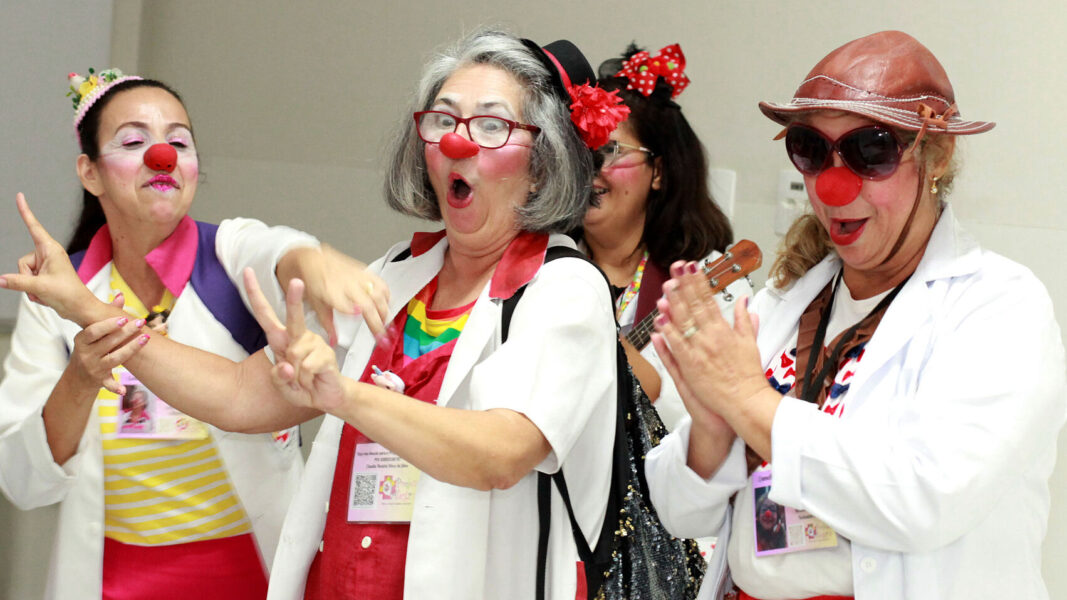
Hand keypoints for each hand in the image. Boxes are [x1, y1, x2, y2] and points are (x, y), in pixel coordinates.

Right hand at [0, 193, 99, 324]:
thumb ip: (17, 282)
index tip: (20, 195)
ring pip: (23, 274)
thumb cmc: (68, 295)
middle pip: (22, 262)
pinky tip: (46, 296)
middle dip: (27, 278)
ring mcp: (45, 265)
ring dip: (31, 287)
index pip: (34, 227)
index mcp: (51, 249)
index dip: (25, 211)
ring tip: (47, 292)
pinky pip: (27, 282)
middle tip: (44, 287)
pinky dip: (33, 292)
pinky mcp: (44, 276)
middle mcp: (47, 254)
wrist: (80, 308)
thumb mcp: (40, 288)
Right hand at [69, 300, 150, 395]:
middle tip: (140, 322)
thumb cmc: (89, 348)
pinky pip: (108, 384)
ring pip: (114, 359)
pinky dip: (115, 387)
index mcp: (82, 340)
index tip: (123, 318)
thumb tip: (120, 296)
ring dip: (130, 349)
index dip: (108, 325)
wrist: (78, 376)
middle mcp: (86, 354)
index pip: (94, 331)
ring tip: (146, 338)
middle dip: (125, 332)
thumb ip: (106, 315)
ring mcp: (93, 368)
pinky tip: (124, 390)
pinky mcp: (99, 380)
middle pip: (108, 342)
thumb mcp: (92, 333)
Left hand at [245, 268, 345, 411]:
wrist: (327, 397)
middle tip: (297, 281)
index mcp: (282, 340)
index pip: (266, 314)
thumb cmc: (303, 387)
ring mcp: (315, 344)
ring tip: (304, 380)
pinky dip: (305, 380)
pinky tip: (313, 379)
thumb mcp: (281, 386)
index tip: (247, 272)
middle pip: (294, 317)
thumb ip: (277, 377)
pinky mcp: (326, 354)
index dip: (255, 294)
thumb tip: (286, 365)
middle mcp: (299, 337)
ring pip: (295, 356)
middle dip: (296, 299)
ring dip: (295, 376)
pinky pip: (306, 367)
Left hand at [277, 245, 389, 345]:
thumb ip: (327, 324)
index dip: (352, 309)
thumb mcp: (316, 305)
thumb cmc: (314, 283)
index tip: (360, 316)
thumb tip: (333, 342)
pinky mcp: (364, 272)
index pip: (342, 302)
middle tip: (382, 338)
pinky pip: (381, 285)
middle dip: (377, 322)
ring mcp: (357, 277)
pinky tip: (385, 307)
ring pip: (378, 294)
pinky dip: (387, 297)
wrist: (314, 259)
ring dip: (385, 312)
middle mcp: (345, 283)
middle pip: (366, 303)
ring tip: (386, 326)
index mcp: (330, 291)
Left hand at [651, 260, 765, 426]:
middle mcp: (711, 337)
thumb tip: (744, 302)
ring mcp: (699, 351)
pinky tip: (660, 320)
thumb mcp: (750, 343)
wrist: (746, 401)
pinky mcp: (691, 366)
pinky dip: (668, 333)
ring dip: (674, 303)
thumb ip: (744, 320)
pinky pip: (676, 346)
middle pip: (694, 306)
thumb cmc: (748, 375)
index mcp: (724, 330)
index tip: (692, 267)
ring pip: (683, 322)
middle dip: (685, 285)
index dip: (699, 282)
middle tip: (676, 268)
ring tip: (666, 286)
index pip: (709, 300)